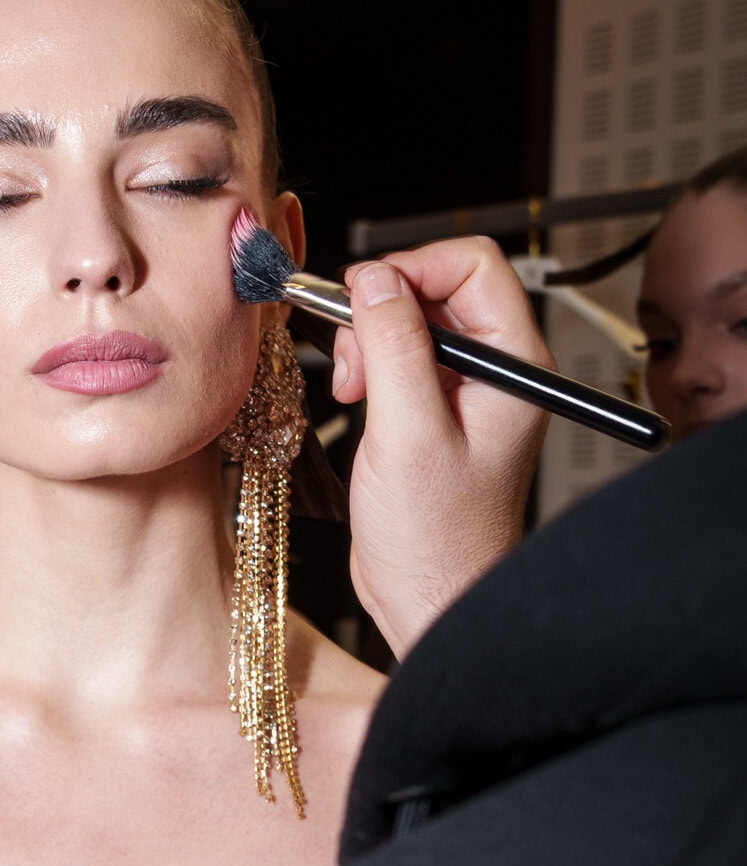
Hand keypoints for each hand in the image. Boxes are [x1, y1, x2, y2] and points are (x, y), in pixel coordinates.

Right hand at [333, 237, 548, 656]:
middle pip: (438, 286)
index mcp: (516, 365)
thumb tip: (374, 279)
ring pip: (413, 318)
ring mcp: (467, 389)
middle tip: (351, 357)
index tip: (361, 297)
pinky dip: (369, 365)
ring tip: (350, 388)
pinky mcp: (436, 409)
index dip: (411, 268)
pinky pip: (400, 355)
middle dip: (382, 308)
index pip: (472, 264)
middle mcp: (499, 369)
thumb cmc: (436, 541)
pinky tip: (354, 399)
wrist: (430, 600)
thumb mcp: (406, 433)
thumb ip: (392, 347)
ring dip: (369, 339)